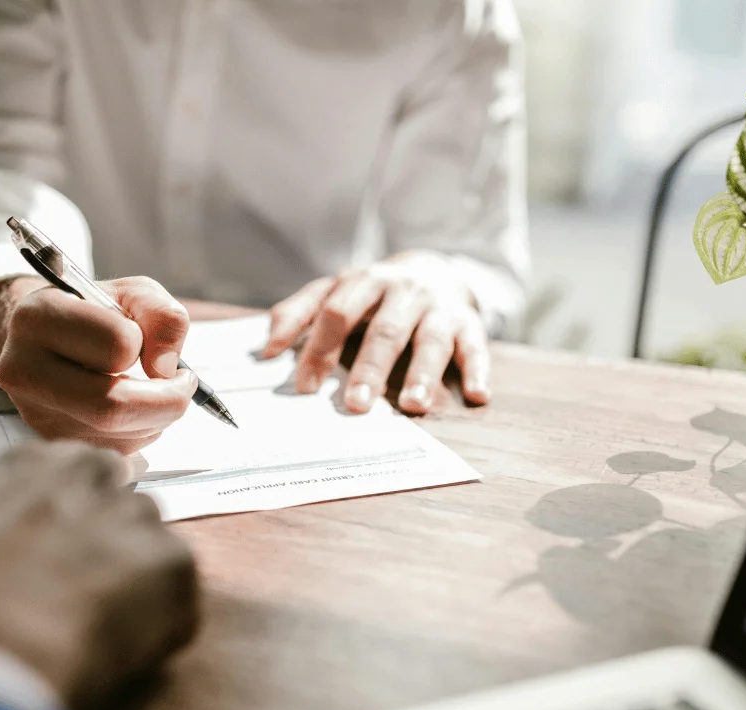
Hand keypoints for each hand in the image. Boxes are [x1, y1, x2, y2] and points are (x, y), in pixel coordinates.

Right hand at [0, 276, 197, 454]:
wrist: (50, 336)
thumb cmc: (95, 313)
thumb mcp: (134, 294)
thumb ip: (163, 316)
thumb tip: (165, 368)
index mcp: (37, 317)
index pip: (117, 345)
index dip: (147, 345)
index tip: (149, 341)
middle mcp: (22, 368)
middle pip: (111, 407)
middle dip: (166, 401)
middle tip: (183, 385)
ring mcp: (32, 412)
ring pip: (117, 436)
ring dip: (155, 418)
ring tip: (151, 390)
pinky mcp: (48, 441)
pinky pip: (113, 451)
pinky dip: (139, 432)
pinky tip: (130, 408)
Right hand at [0, 441, 198, 709]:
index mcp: (29, 465)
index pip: (65, 477)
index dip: (59, 520)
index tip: (49, 552)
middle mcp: (92, 477)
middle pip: (116, 502)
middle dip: (103, 540)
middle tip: (79, 591)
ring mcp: (140, 520)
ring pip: (149, 545)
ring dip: (131, 581)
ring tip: (94, 629)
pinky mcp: (177, 570)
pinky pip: (176, 596)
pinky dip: (157, 625)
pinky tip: (116, 652)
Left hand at [263, 257, 490, 413]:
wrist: (436, 268)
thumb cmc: (376, 292)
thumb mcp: (336, 291)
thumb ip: (300, 312)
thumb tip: (267, 347)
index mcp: (364, 282)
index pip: (336, 314)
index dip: (319, 349)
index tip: (305, 386)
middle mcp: (404, 292)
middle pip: (384, 330)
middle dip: (369, 368)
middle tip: (356, 404)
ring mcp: (439, 308)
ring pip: (431, 341)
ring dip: (422, 374)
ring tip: (412, 405)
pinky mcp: (471, 324)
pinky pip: (477, 348)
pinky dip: (478, 371)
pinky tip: (477, 395)